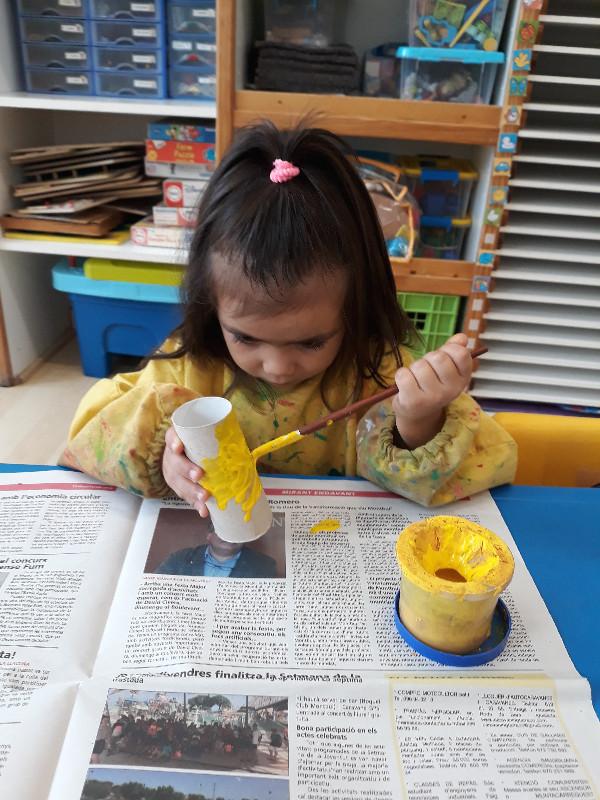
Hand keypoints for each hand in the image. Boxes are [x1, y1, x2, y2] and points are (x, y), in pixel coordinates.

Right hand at [162, 426, 209, 515]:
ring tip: (204, 497)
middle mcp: (171, 456)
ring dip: (192, 490)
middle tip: (199, 475)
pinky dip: (196, 504)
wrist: (188, 455)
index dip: (173, 441)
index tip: (179, 447)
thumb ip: (218, 440)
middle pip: (174, 462)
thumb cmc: (203, 443)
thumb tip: (246, 452)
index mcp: (177, 439)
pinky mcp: (178, 487)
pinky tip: (204, 510)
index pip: (170, 436)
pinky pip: (186, 496)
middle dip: (186, 469)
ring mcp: (172, 473)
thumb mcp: (206, 437)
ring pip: (178, 482)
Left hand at [393, 333, 472, 448]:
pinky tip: (406, 384)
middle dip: (428, 358)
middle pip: (438, 357)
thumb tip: (462, 337)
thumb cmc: (432, 385)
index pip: (461, 354)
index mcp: (462, 379)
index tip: (443, 356)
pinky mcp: (414, 401)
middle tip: (426, 369)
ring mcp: (433, 397)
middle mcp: (451, 390)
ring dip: (414, 368)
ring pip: (419, 365)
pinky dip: (401, 375)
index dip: (449, 349)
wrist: (418, 413)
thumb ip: (453, 351)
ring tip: (416, 379)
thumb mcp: (447, 369)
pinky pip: (404, 375)